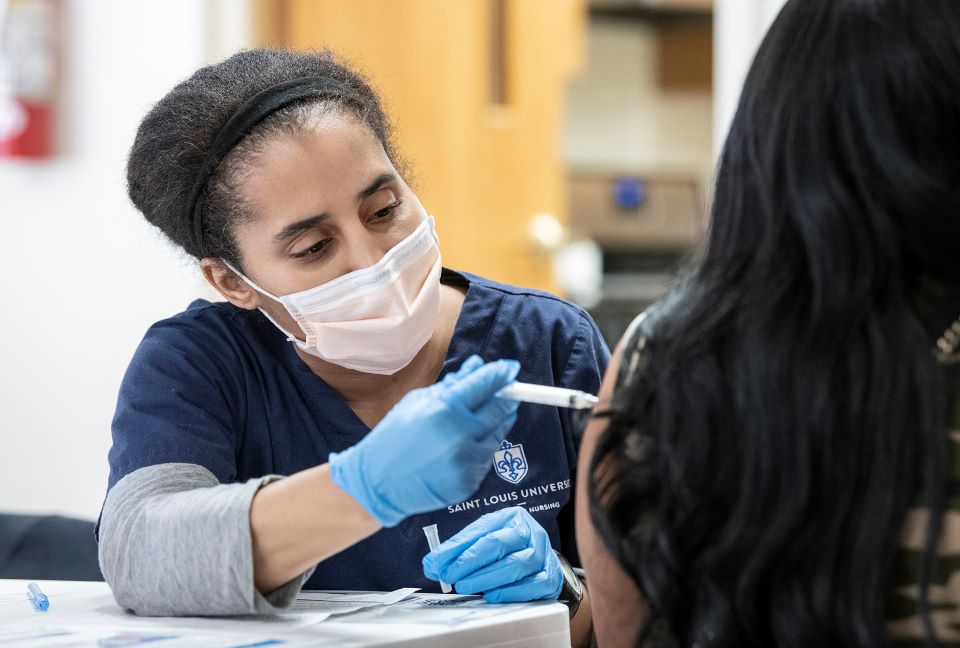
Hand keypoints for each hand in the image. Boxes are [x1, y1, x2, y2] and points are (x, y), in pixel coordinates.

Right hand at [328, 355, 519, 526]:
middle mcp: (460, 434)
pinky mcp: (469, 482)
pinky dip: (482, 447)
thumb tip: (478, 366)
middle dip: (507, 396)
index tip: (510, 368)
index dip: (501, 373)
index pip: (484, 384)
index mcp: (444, 409)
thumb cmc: (395, 437)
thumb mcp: (418, 402)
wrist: (378, 482)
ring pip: (498, 434)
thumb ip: (452, 385)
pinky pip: (486, 458)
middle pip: (499, 409)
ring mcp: (466, 461)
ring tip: (489, 415)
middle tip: (510, 390)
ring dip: (498, 421)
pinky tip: (467, 443)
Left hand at [422, 506, 563, 602]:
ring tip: (465, 586)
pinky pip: (532, 585)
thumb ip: (460, 549)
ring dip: (487, 578)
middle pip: (499, 545)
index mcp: (512, 517)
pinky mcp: (551, 577)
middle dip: (470, 562)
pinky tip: (492, 595)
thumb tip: (432, 564)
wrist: (540, 559)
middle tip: (449, 576)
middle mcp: (531, 532)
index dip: (457, 548)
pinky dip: (510, 592)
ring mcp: (544, 554)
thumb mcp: (485, 538)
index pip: (482, 531)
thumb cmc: (509, 548)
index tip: (436, 562)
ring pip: (517, 565)